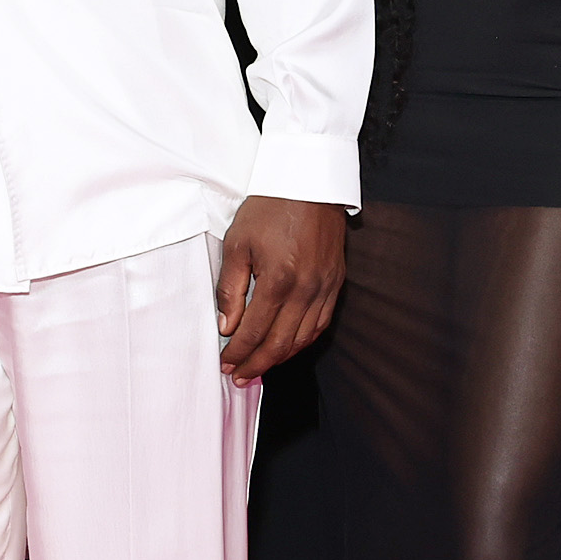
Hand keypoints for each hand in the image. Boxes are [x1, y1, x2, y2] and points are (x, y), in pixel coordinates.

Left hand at [215, 197, 347, 381]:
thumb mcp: (237, 243)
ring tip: (260, 366)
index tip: (224, 364)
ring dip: (280, 358)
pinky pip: (321, 324)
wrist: (309, 183)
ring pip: (303, 339)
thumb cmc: (269, 208)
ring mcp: (325, 288)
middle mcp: (306, 289)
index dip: (238, 353)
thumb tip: (227, 325)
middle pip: (280, 343)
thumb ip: (230, 288)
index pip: (254, 331)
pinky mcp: (336, 283)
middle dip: (256, 364)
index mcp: (279, 280)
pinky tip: (288, 346)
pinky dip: (303, 341)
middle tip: (238, 376)